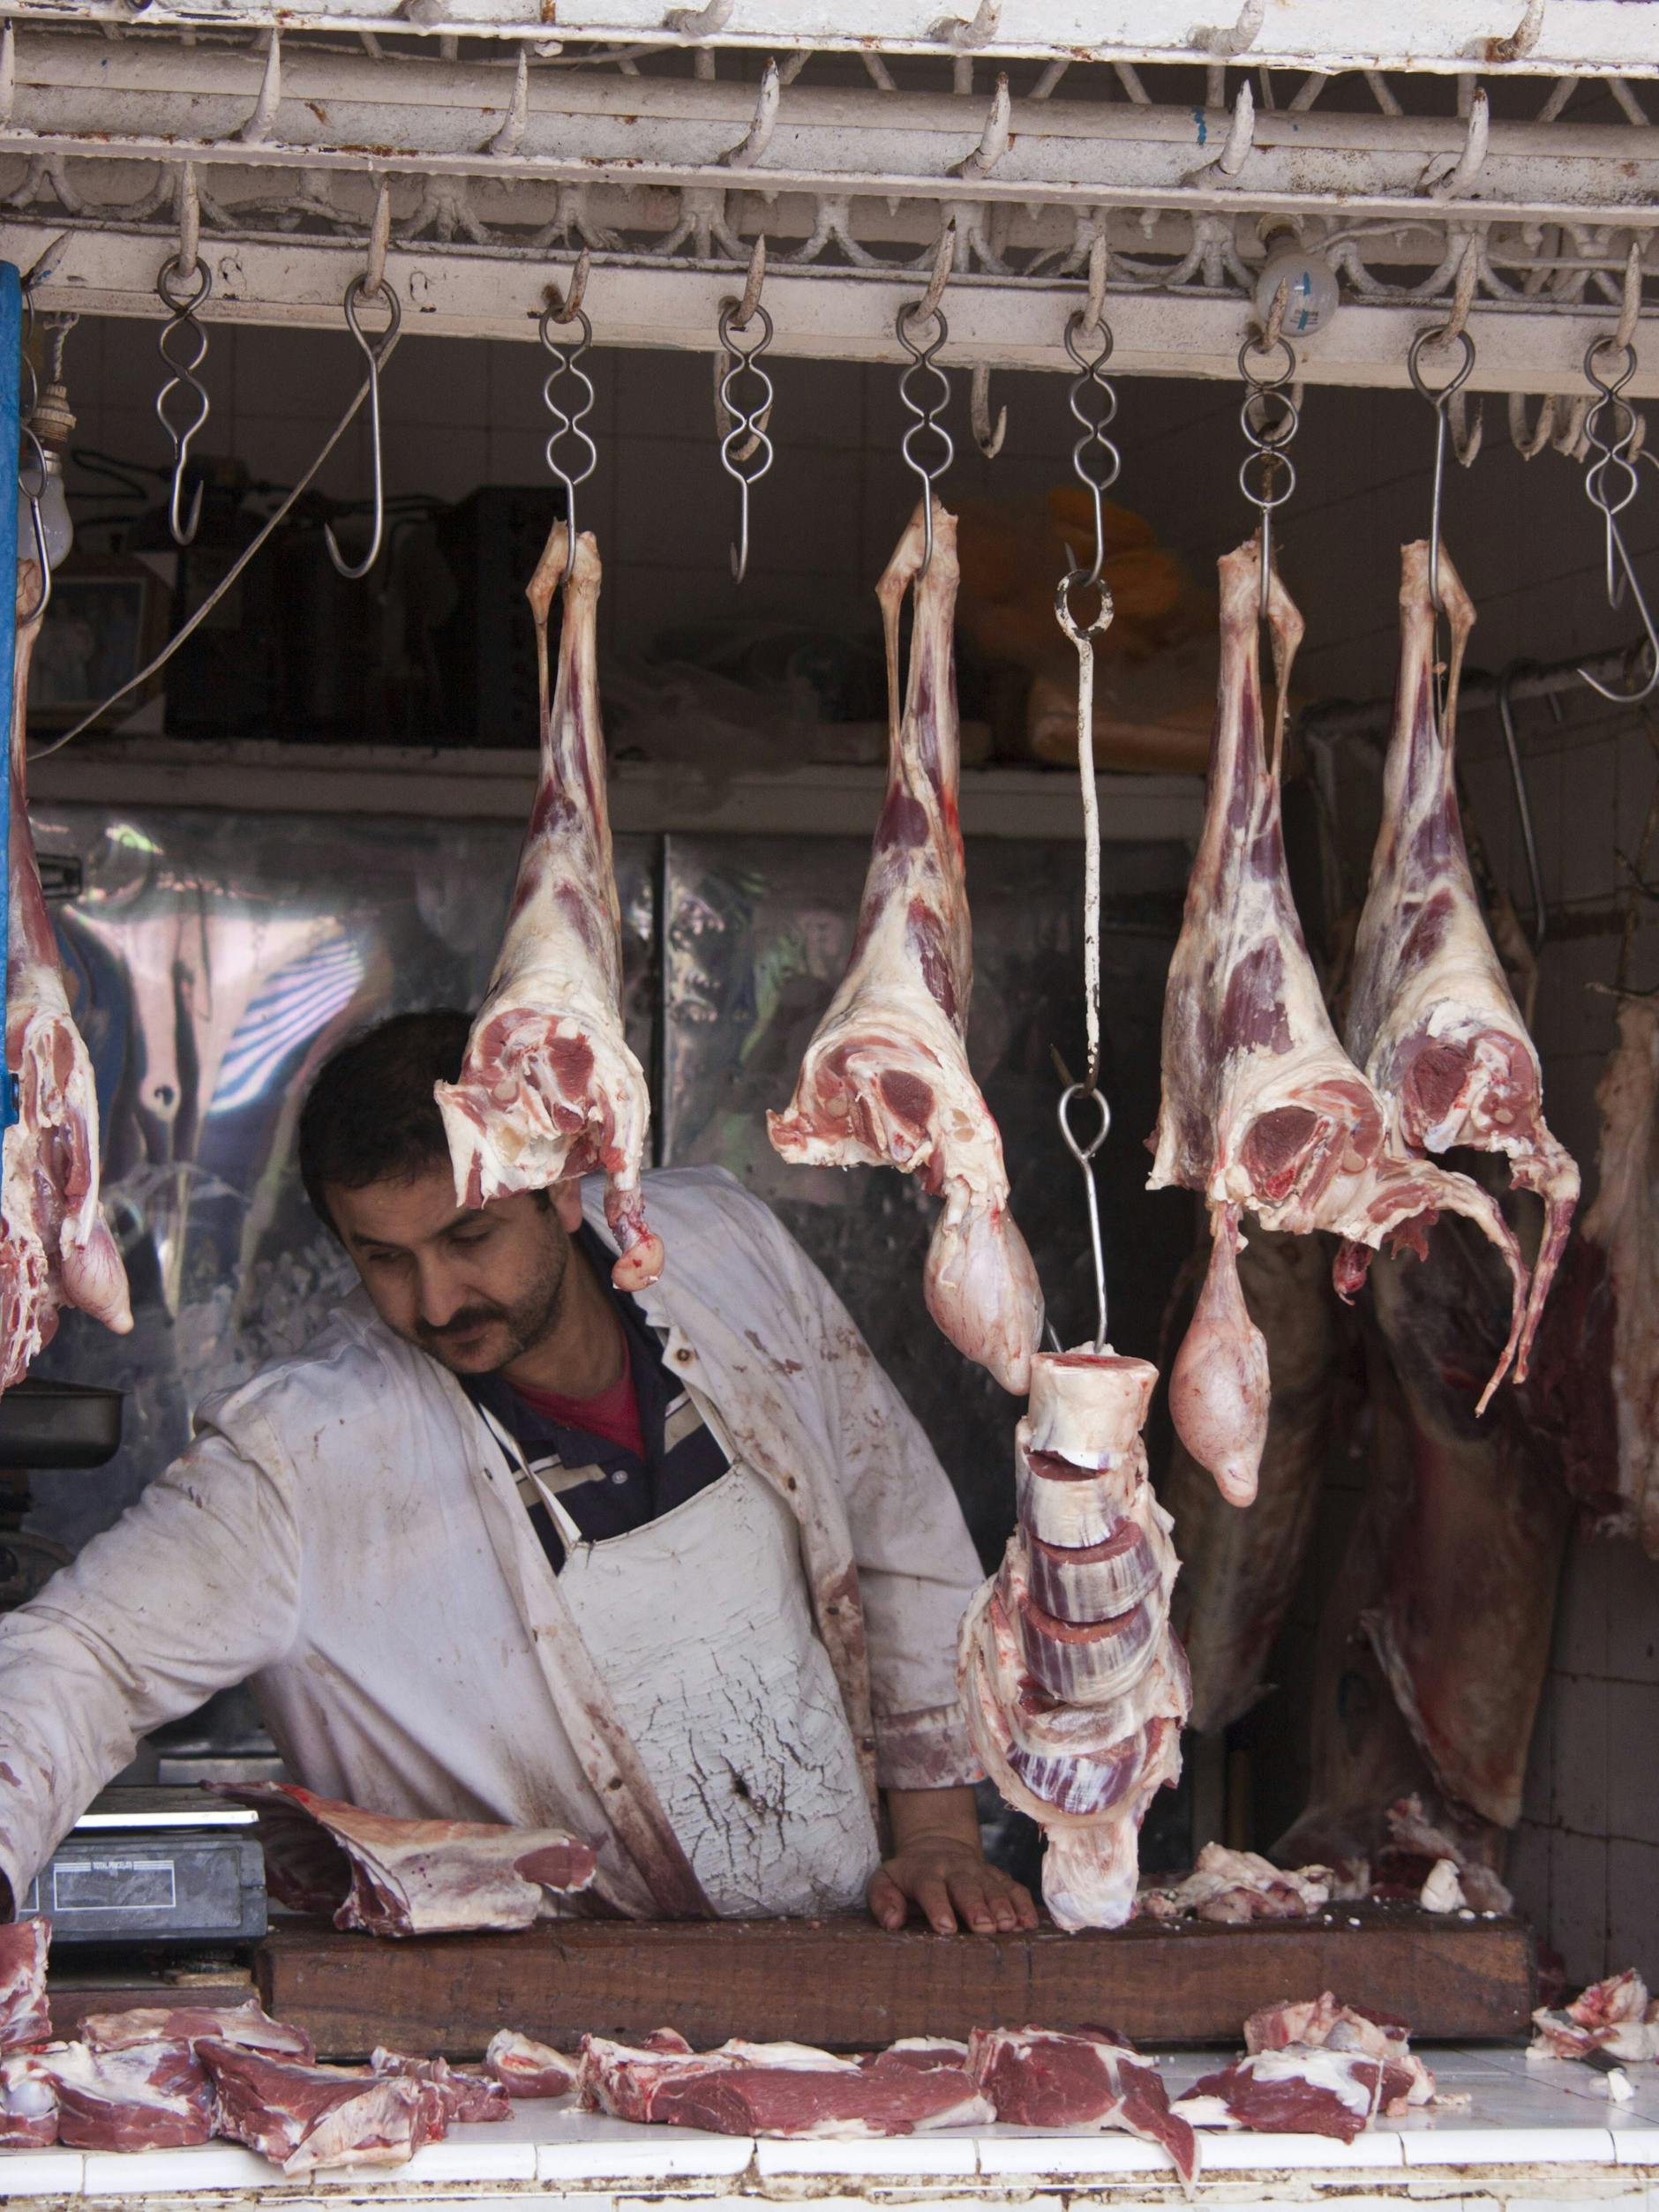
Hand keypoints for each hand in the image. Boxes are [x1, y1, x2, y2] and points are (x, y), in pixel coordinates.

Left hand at [868, 1833, 1038, 1935]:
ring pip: (993, 1887)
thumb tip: (892, 1921)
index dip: (938, 1906)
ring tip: (1009, 1925)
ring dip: (1002, 1906)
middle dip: (976, 1906)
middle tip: (984, 1927)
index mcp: (925, 1871)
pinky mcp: (998, 1877)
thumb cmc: (909, 1878)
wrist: (937, 1847)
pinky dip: (1023, 1904)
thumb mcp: (885, 1882)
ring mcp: (980, 1871)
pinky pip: (1014, 1888)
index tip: (945, 1928)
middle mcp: (955, 1869)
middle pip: (966, 1886)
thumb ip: (882, 1900)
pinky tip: (1029, 1923)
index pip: (930, 1887)